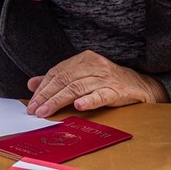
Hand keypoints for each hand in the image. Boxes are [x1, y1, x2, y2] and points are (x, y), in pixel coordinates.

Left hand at [25, 50, 168, 117]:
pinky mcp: (116, 90)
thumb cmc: (107, 81)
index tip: (32, 102)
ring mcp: (105, 77)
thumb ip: (58, 79)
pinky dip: (89, 100)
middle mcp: (94, 65)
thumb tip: (32, 84)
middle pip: (65, 79)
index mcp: (84, 59)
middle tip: (35, 109)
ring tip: (46, 111)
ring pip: (77, 87)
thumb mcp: (82, 76)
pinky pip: (100, 95)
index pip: (58, 72)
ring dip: (59, 100)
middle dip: (47, 95)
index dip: (43, 88)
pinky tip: (79, 106)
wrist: (139, 86)